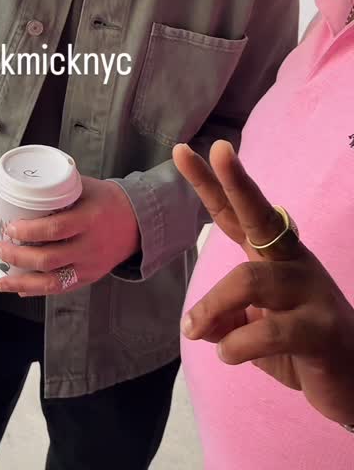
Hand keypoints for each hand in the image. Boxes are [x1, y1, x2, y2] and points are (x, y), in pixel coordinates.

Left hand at [0, 176, 140, 296]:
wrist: (137, 223)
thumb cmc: (106, 201)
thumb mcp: (86, 187)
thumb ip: (59, 189)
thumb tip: (24, 188)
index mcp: (90, 219)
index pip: (56, 229)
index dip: (30, 231)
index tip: (10, 228)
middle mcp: (90, 246)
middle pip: (49, 259)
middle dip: (19, 257)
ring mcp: (90, 266)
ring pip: (53, 282)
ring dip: (23, 283)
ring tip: (2, 281)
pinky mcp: (88, 277)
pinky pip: (61, 288)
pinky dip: (38, 290)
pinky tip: (20, 288)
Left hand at [174, 140, 353, 425]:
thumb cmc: (299, 347)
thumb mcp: (252, 329)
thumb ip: (224, 317)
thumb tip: (198, 324)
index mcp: (274, 255)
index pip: (238, 212)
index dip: (213, 183)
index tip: (182, 151)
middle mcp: (293, 262)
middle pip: (260, 217)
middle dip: (237, 182)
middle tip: (219, 150)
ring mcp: (311, 291)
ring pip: (250, 280)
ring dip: (213, 306)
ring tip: (194, 330)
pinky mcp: (322, 328)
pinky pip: (269, 330)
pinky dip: (237, 345)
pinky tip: (228, 354)